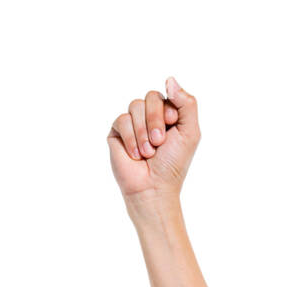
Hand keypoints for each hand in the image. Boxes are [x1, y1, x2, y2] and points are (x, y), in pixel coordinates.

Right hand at [107, 76, 200, 200]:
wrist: (153, 187)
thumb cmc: (173, 164)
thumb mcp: (190, 133)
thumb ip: (187, 104)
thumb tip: (170, 79)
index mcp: (168, 115)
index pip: (166, 95)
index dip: (168, 111)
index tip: (172, 126)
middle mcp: (150, 116)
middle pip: (150, 97)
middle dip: (156, 120)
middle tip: (159, 143)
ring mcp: (133, 123)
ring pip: (134, 106)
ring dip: (143, 132)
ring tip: (148, 153)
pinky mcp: (117, 132)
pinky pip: (122, 120)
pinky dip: (131, 139)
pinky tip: (136, 155)